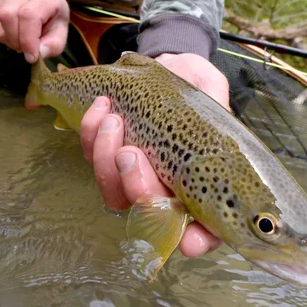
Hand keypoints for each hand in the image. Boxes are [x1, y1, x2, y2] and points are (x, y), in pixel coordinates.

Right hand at [0, 0, 69, 61]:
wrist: (44, 5)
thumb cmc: (52, 21)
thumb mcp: (60, 34)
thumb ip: (54, 45)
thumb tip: (40, 53)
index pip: (29, 14)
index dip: (27, 39)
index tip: (32, 56)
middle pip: (9, 16)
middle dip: (16, 40)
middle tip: (26, 50)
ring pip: (0, 19)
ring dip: (9, 39)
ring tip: (21, 43)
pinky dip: (1, 37)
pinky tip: (12, 37)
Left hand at [81, 53, 229, 256]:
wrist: (167, 65)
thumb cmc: (195, 83)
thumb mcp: (212, 89)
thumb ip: (215, 107)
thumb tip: (215, 118)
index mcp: (204, 184)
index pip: (206, 228)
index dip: (198, 241)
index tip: (190, 240)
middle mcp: (168, 189)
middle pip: (150, 215)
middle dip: (137, 189)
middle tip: (131, 153)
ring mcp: (136, 177)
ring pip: (115, 194)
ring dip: (106, 161)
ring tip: (112, 119)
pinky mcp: (110, 159)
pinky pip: (93, 161)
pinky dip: (92, 136)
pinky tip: (101, 108)